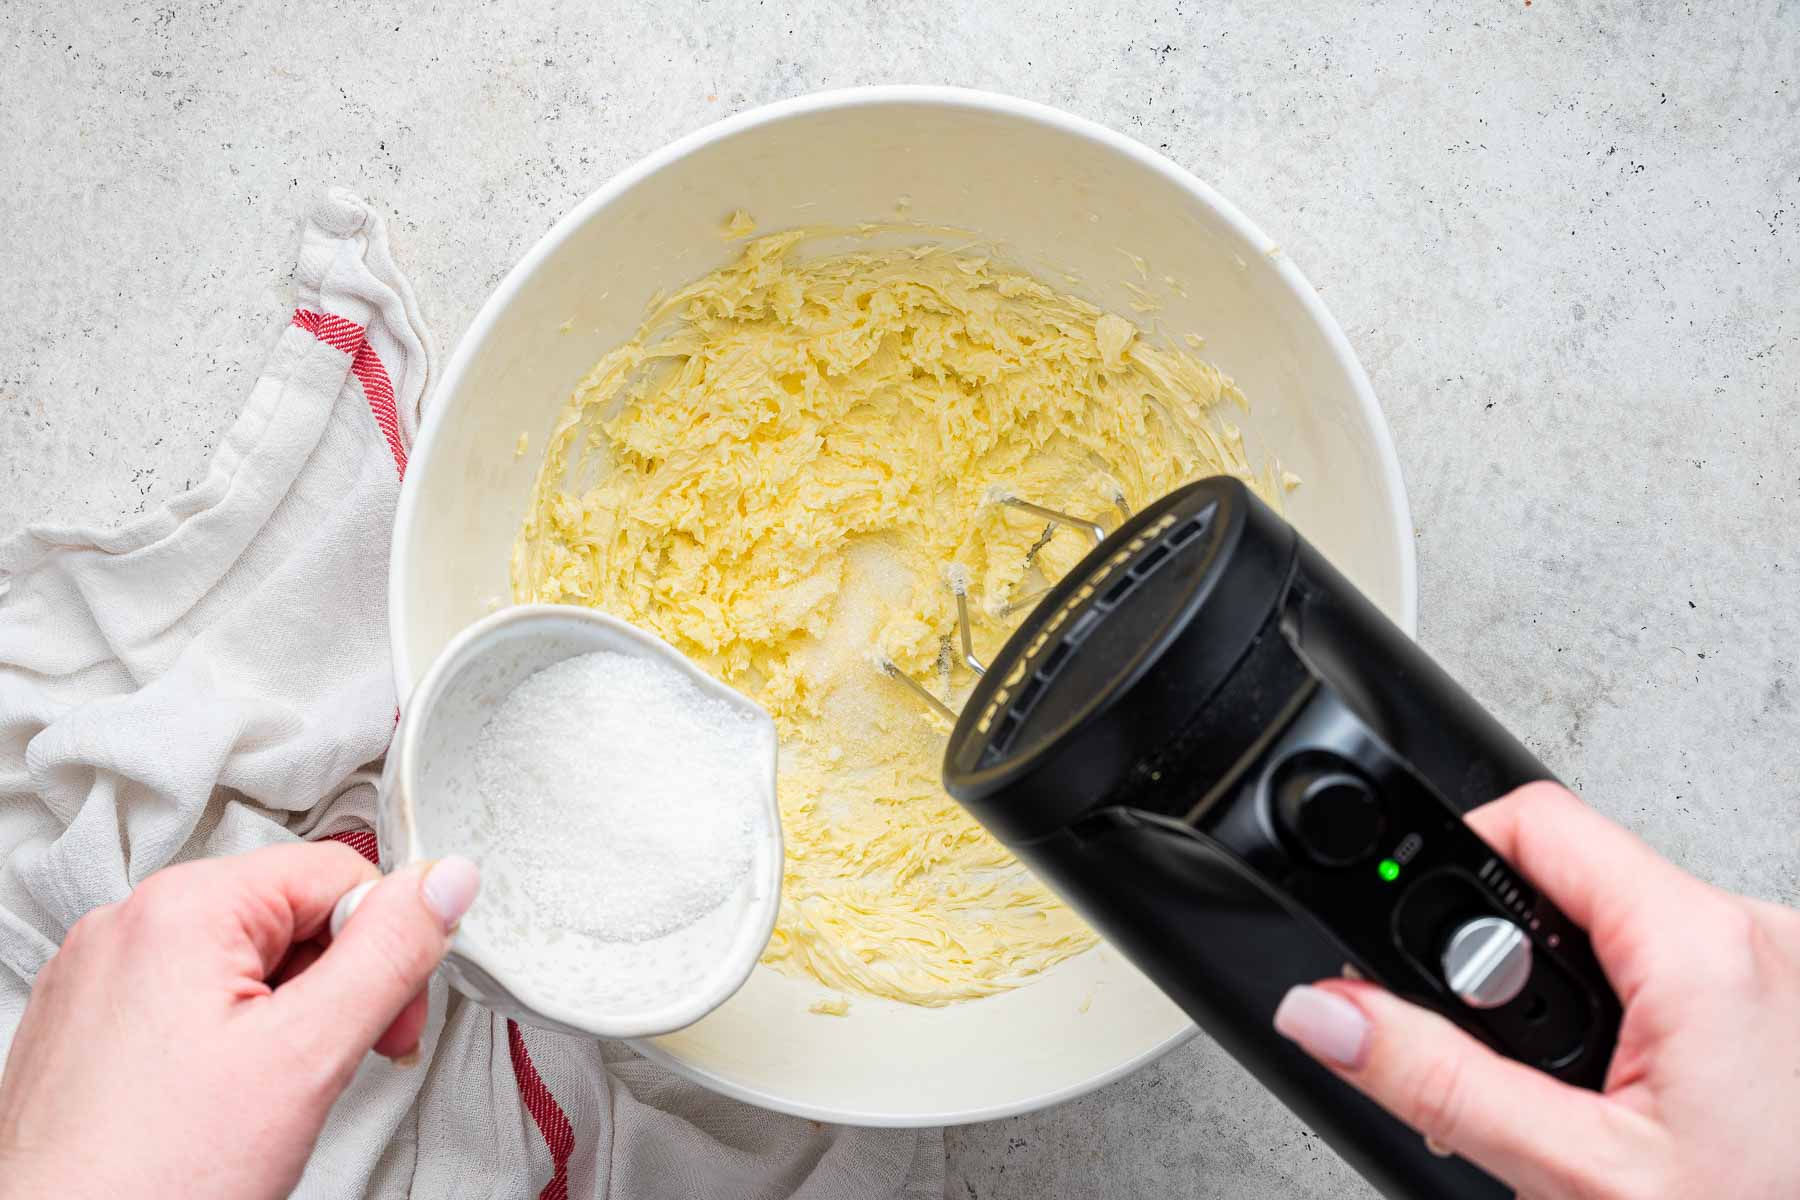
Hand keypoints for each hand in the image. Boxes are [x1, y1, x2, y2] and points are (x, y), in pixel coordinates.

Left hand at [0, 843, 480, 1199]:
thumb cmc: (149, 1179)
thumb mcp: (307, 1055)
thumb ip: (390, 955)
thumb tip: (444, 882)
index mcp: (182, 907)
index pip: (337, 873)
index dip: (387, 945)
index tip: (391, 1017)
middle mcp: (129, 926)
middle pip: (291, 916)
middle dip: (337, 989)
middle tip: (336, 1066)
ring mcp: (99, 979)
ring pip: (244, 964)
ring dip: (287, 1022)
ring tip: (270, 1100)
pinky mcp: (87, 1028)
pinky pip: (191, 1002)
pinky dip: (230, 1046)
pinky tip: (223, 1106)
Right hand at [1272, 781, 1799, 1198]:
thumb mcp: (1576, 1175)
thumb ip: (1440, 1081)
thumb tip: (1330, 1011)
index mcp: (1707, 948)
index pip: (1534, 822)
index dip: (1446, 864)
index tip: (1403, 944)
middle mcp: (1759, 936)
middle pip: (1568, 876)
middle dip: (1502, 959)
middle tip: (1493, 1054)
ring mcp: (1780, 969)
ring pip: (1617, 924)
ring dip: (1560, 993)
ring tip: (1567, 1092)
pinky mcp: (1783, 1005)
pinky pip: (1671, 965)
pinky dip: (1619, 1013)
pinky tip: (1621, 1092)